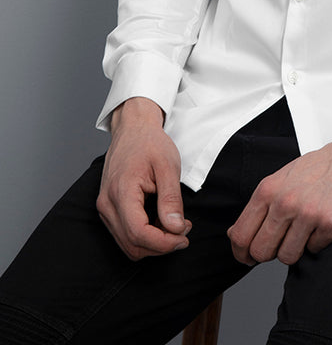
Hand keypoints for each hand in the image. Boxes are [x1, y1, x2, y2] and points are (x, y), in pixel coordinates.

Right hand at [96, 96, 191, 259]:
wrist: (132, 128)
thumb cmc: (150, 143)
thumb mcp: (168, 166)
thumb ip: (171, 199)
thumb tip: (175, 229)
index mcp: (121, 192)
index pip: (139, 234)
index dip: (163, 243)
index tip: (184, 237)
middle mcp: (107, 204)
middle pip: (132, 245)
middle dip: (161, 245)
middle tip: (184, 231)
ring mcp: (104, 208)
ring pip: (127, 244)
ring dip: (153, 243)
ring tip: (175, 226)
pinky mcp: (108, 209)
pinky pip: (124, 234)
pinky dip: (144, 236)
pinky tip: (161, 222)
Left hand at [227, 114, 331, 265]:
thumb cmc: (323, 165)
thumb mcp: (284, 177)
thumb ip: (262, 204)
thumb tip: (234, 234)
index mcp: (269, 190)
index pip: (241, 235)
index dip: (241, 253)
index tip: (248, 257)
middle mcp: (286, 202)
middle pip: (261, 251)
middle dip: (270, 252)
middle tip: (283, 242)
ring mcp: (308, 213)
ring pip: (288, 256)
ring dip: (296, 248)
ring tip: (307, 229)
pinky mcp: (331, 223)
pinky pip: (315, 250)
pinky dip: (319, 241)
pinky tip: (326, 222)